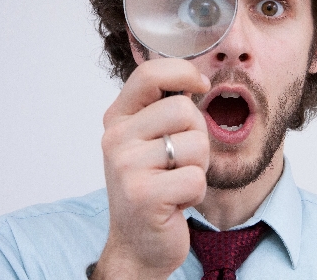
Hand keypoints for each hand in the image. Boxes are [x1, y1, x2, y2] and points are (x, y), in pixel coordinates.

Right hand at [93, 58, 210, 279]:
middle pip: (184, 110)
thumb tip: (196, 80)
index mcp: (118, 118)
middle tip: (180, 161)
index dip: (182, 72)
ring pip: (196, 144)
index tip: (200, 85)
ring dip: (198, 167)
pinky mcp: (143, 195)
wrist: (138, 244)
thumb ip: (164, 110)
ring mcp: (126, 166)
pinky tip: (176, 203)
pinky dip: (195, 193)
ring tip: (176, 182)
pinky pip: (196, 178)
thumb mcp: (151, 141)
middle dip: (197, 136)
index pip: (149, 74)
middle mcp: (116, 138)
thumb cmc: (153, 186)